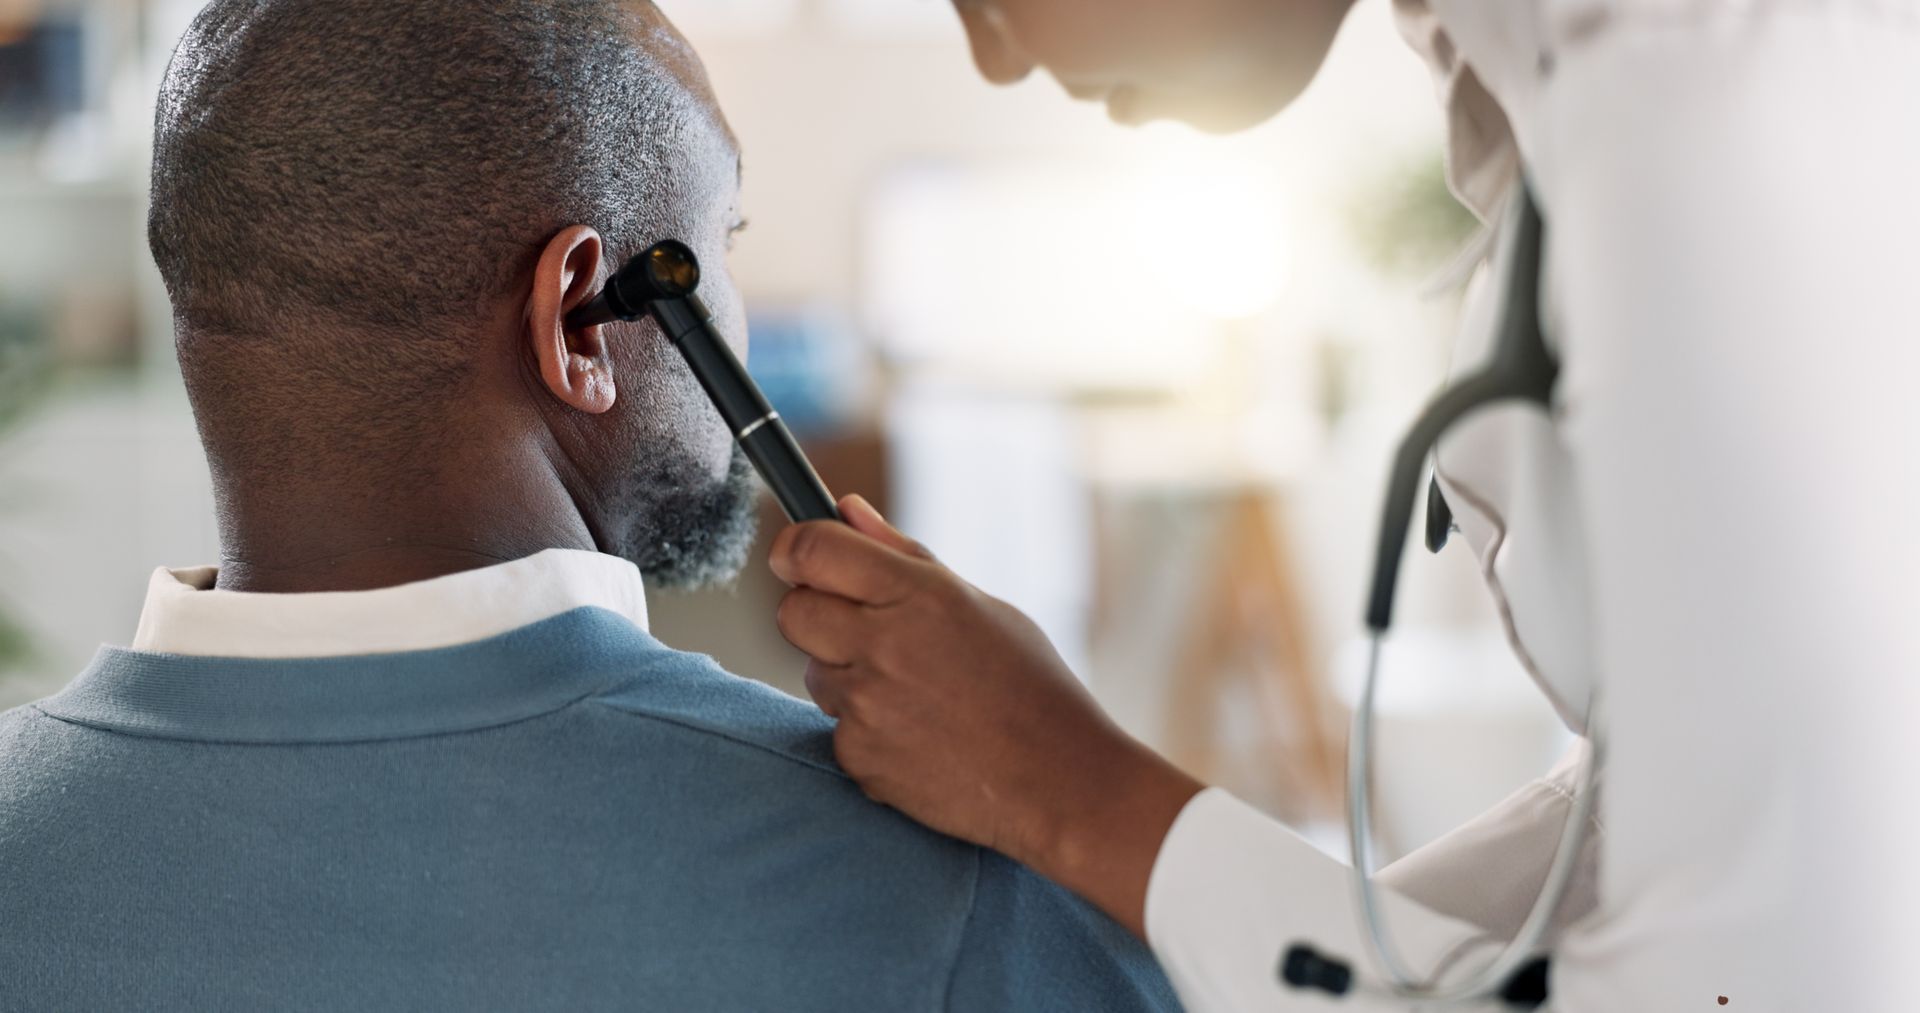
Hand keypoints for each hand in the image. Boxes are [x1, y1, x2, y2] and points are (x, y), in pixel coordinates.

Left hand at [769, 495, 1203, 937]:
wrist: (1060, 782)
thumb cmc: (1031, 688)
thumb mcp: (980, 606)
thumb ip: (903, 556)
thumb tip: (845, 510)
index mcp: (919, 595)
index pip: (812, 550)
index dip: (795, 548)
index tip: (798, 556)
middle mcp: (884, 645)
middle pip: (793, 612)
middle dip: (814, 613)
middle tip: (861, 629)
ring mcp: (868, 706)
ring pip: (816, 674)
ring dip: (846, 676)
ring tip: (914, 693)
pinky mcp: (859, 759)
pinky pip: (837, 730)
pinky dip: (866, 731)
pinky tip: (919, 735)